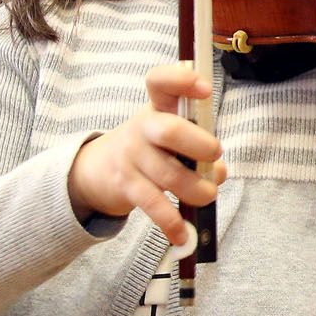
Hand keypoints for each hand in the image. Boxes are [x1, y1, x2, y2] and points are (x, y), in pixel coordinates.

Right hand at [66, 62, 225, 243]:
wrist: (97, 169)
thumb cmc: (151, 145)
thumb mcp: (170, 133)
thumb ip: (199, 145)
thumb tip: (217, 172)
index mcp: (158, 106)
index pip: (161, 82)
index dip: (182, 80)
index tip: (205, 88)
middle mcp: (143, 128)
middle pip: (170, 131)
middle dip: (200, 145)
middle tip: (214, 153)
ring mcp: (132, 157)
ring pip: (170, 175)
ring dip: (198, 189)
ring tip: (207, 194)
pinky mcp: (126, 185)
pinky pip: (154, 205)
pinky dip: (172, 223)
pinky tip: (183, 235)